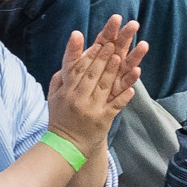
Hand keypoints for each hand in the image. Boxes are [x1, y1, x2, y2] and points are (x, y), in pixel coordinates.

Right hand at [46, 15, 146, 152]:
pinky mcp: (102, 120)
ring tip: (120, 57)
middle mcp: (78, 98)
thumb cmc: (61, 116)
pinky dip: (123, 97)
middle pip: (92, 74)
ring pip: (104, 87)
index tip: (99, 42)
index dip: (89, 54)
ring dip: (112, 71)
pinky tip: (132, 89)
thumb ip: (62, 75)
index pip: (78, 68)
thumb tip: (70, 56)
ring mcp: (91, 109)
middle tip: (112, 44)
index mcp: (67, 91)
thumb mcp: (55, 94)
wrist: (65, 145)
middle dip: (103, 58)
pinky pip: (115, 106)